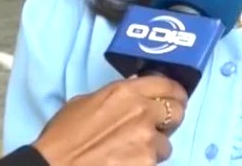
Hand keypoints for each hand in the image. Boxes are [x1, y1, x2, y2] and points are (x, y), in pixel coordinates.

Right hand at [32, 76, 187, 165]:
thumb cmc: (63, 135)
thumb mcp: (87, 102)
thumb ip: (116, 95)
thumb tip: (134, 91)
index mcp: (126, 92)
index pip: (167, 84)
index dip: (175, 91)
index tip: (175, 97)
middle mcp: (142, 111)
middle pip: (178, 110)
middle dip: (171, 118)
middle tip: (160, 125)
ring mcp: (146, 139)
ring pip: (167, 142)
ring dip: (155, 146)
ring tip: (136, 149)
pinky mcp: (146, 163)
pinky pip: (156, 161)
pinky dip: (146, 162)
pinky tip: (130, 161)